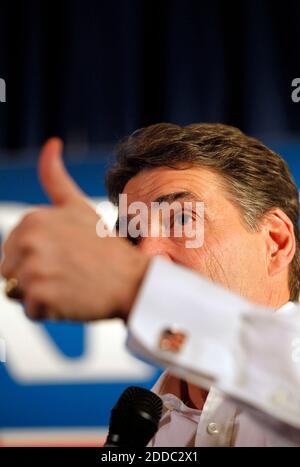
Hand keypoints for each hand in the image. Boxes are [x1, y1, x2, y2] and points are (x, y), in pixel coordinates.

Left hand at [0, 138, 149, 320]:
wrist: (132, 280)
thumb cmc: (106, 246)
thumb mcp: (78, 206)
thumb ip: (56, 177)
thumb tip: (51, 143)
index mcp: (32, 219)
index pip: (11, 250)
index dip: (37, 258)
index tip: (65, 256)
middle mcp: (27, 241)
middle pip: (10, 271)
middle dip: (35, 276)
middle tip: (68, 271)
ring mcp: (33, 269)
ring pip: (18, 292)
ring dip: (41, 295)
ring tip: (70, 284)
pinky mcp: (40, 296)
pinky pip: (31, 311)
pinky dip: (49, 311)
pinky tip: (72, 298)